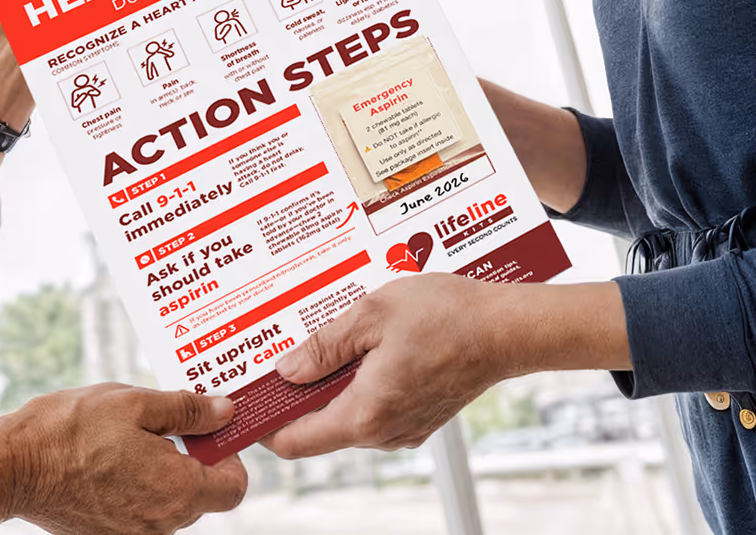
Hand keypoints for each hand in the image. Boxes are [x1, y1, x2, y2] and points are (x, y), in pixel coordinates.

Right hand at [0, 384, 247, 534]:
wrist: (13, 467)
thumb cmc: (70, 430)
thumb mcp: (134, 403)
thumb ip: (187, 410)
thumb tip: (226, 411)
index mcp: (176, 490)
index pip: (234, 486)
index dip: (229, 454)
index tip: (207, 430)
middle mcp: (162, 524)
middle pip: (202, 495)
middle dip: (192, 458)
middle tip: (163, 424)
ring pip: (170, 504)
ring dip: (162, 473)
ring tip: (129, 440)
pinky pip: (141, 514)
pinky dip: (136, 489)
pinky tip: (110, 461)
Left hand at [261, 273, 512, 456]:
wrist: (507, 329)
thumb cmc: (446, 316)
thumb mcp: (371, 315)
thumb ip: (324, 346)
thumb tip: (286, 371)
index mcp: (365, 412)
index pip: (296, 441)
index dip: (266, 423)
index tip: (248, 399)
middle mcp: (383, 431)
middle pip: (318, 426)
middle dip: (295, 394)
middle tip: (277, 353)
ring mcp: (404, 428)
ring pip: (346, 415)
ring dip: (328, 385)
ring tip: (320, 341)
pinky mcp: (419, 417)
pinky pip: (373, 407)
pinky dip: (357, 384)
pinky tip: (359, 348)